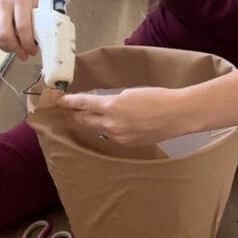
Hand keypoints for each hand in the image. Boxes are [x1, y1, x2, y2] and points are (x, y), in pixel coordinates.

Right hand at [0, 0, 38, 60]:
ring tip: (19, 49)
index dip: (28, 43)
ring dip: (10, 48)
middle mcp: (4, 3)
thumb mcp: (38, 1)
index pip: (23, 27)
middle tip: (25, 54)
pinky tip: (10, 43)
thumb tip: (49, 38)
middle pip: (7, 35)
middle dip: (17, 49)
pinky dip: (2, 44)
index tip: (33, 50)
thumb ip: (44, 17)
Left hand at [57, 86, 185, 145]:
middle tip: (72, 109)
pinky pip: (114, 136)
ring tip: (104, 115)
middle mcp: (112, 124)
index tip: (60, 101)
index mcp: (112, 106)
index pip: (84, 104)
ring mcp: (120, 137)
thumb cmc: (157, 97)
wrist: (177, 114)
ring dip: (98, 122)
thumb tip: (100, 107)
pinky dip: (113, 129)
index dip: (70, 102)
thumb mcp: (130, 93)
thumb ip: (112, 101)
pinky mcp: (128, 145)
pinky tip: (123, 123)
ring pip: (101, 129)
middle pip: (86, 120)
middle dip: (78, 114)